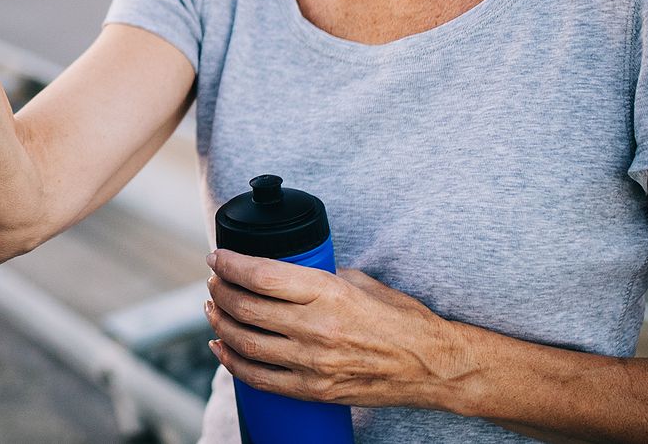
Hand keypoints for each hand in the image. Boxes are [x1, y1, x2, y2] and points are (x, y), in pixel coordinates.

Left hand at [204, 249, 468, 410]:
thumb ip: (320, 275)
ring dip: (220, 323)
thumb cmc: (401, 319)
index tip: (216, 257)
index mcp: (329, 292)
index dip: (230, 264)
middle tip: (213, 281)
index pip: (262, 275)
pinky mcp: (315, 389)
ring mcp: (314, 362)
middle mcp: (317, 327)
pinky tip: (221, 347)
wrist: (434, 367)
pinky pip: (260, 378)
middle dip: (220, 290)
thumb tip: (285, 269)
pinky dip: (232, 362)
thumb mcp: (360, 282)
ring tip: (213, 308)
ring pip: (246, 342)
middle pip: (247, 307)